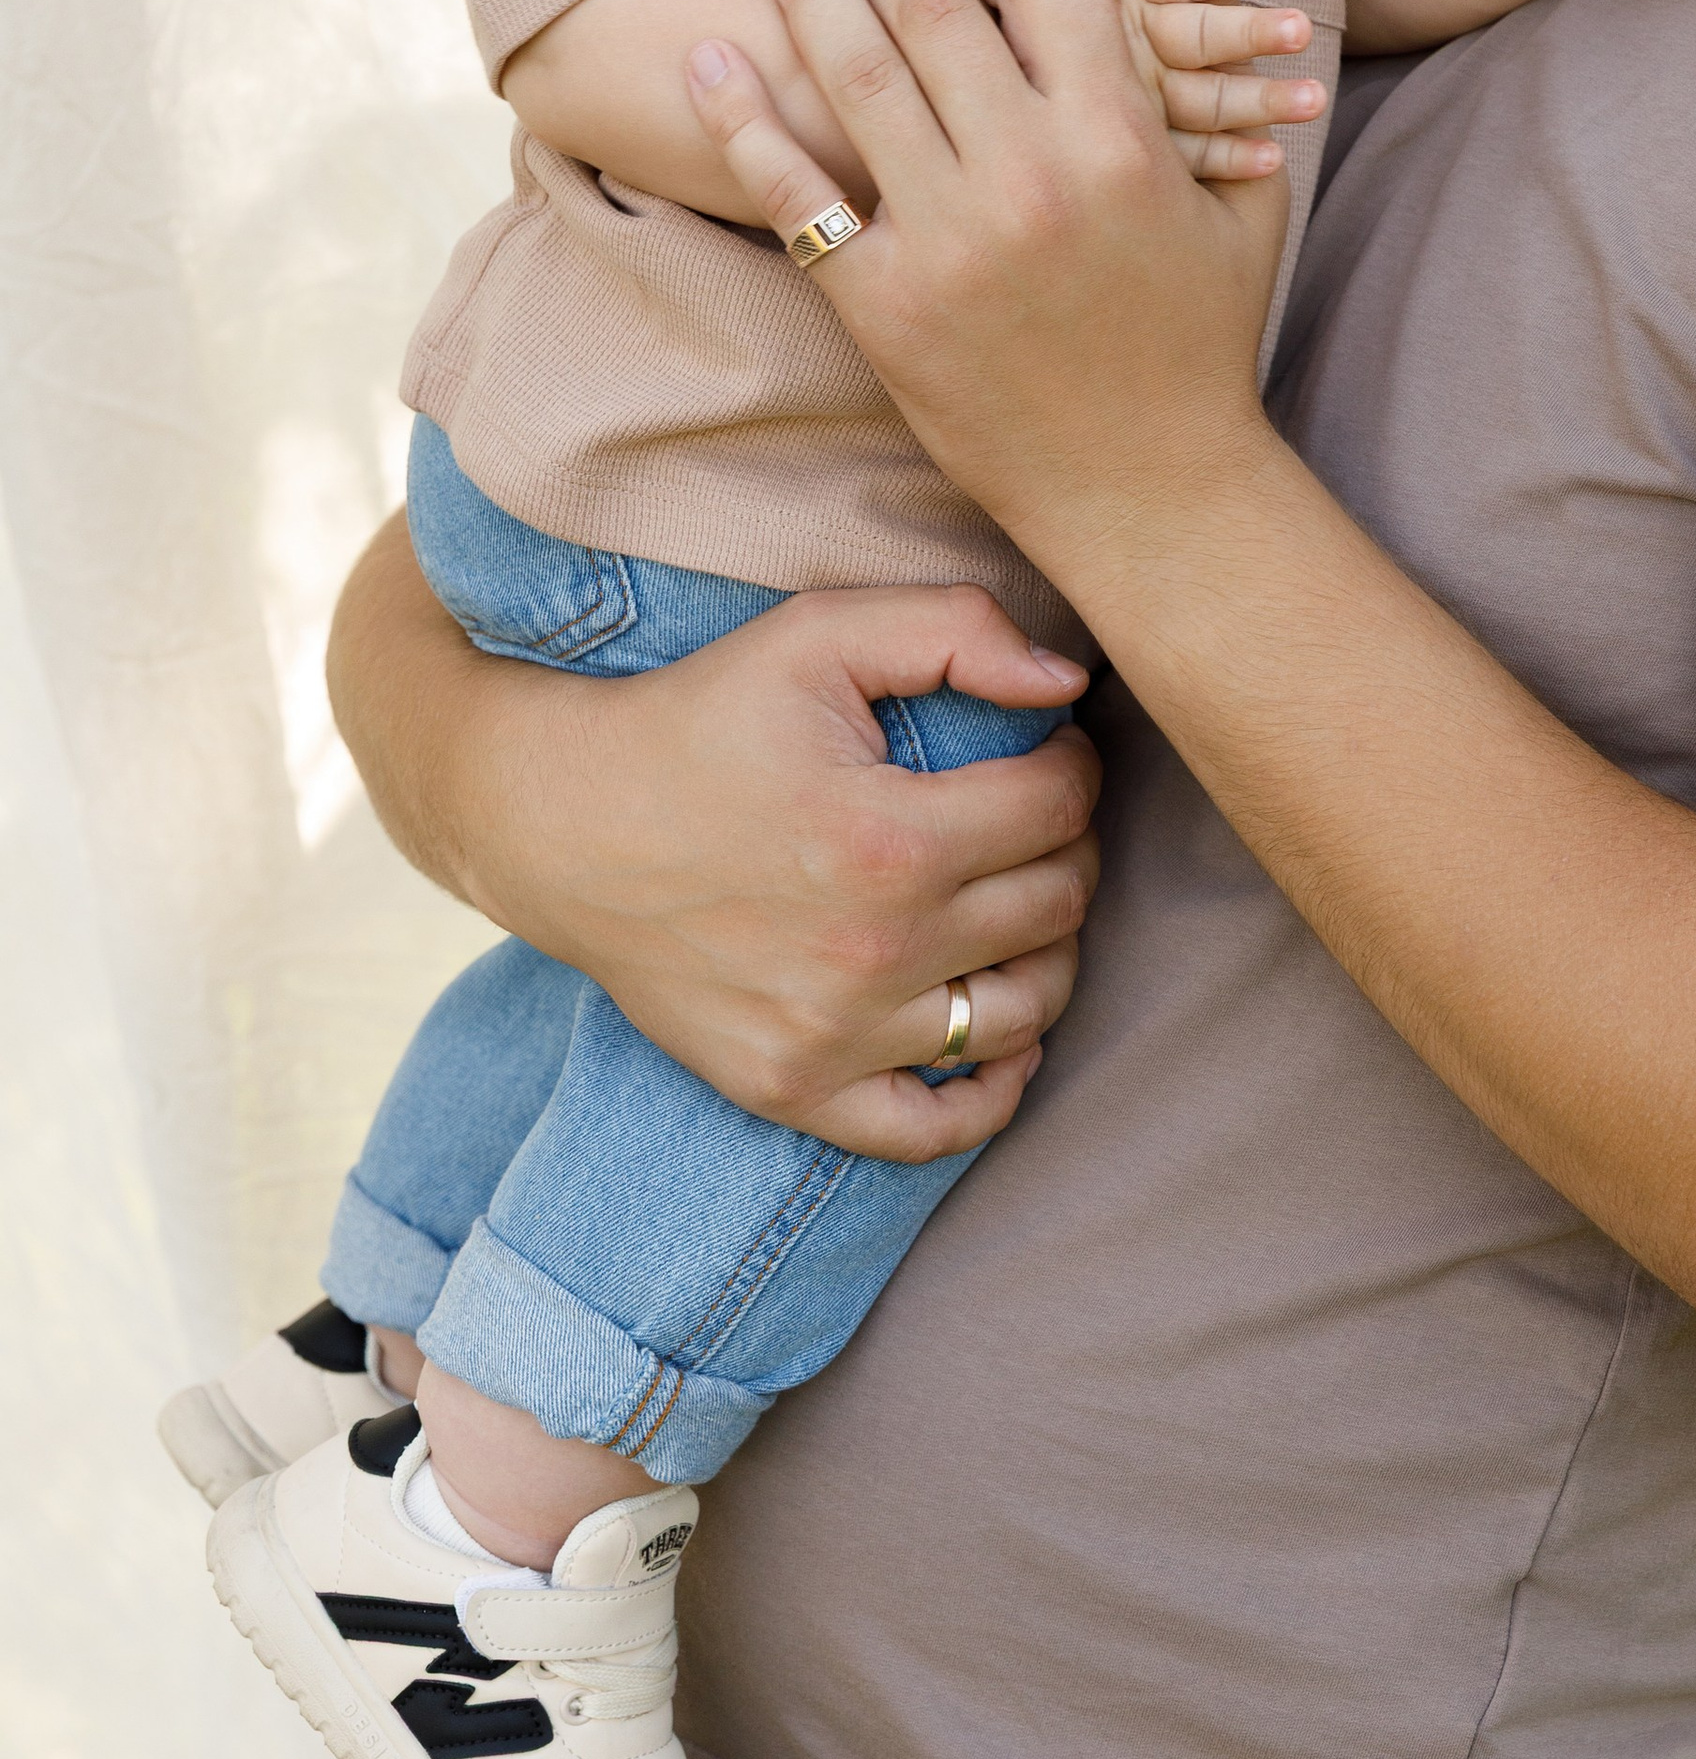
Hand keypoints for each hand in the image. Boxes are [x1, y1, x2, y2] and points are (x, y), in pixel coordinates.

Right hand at [333, 528, 1103, 1158]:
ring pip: (1024, 1012)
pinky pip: (934, 1128)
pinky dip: (991, 1089)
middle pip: (1056, 906)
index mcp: (890, 839)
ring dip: (1049, 952)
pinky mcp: (794, 1089)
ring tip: (1018, 902)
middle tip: (1032, 816)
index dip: (1073, 765)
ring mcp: (835, 1036)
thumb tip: (1067, 681)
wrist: (559, 824)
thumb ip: (954, 630)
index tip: (1047, 750)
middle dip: (1067, 846)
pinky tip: (1001, 1032)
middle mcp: (874, 953)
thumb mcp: (814, 634)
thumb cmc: (697, 718)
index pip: (1062, 808)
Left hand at [683, 0, 1282, 573]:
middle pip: (934, 8)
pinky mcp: (883, 305)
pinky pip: (791, 192)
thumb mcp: (1242, 207)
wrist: (1149, 487)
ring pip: (855, 74)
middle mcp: (1028, 176)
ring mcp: (946, 240)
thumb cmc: (1202, 341)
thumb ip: (1220, 90)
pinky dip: (738, 118)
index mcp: (1120, 140)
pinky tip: (707, 62)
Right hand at [1113, 0, 1328, 180]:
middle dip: (1247, 33)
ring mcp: (1129, 103)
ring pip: (1194, 100)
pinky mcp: (1140, 151)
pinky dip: (1230, 156)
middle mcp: (1123, 47)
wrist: (1059, 106)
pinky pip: (1187, 156)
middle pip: (1187, 37)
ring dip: (1257, 101)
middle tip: (1301, 30)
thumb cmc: (1127, 36)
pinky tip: (1272, 156)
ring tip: (1315, 100)